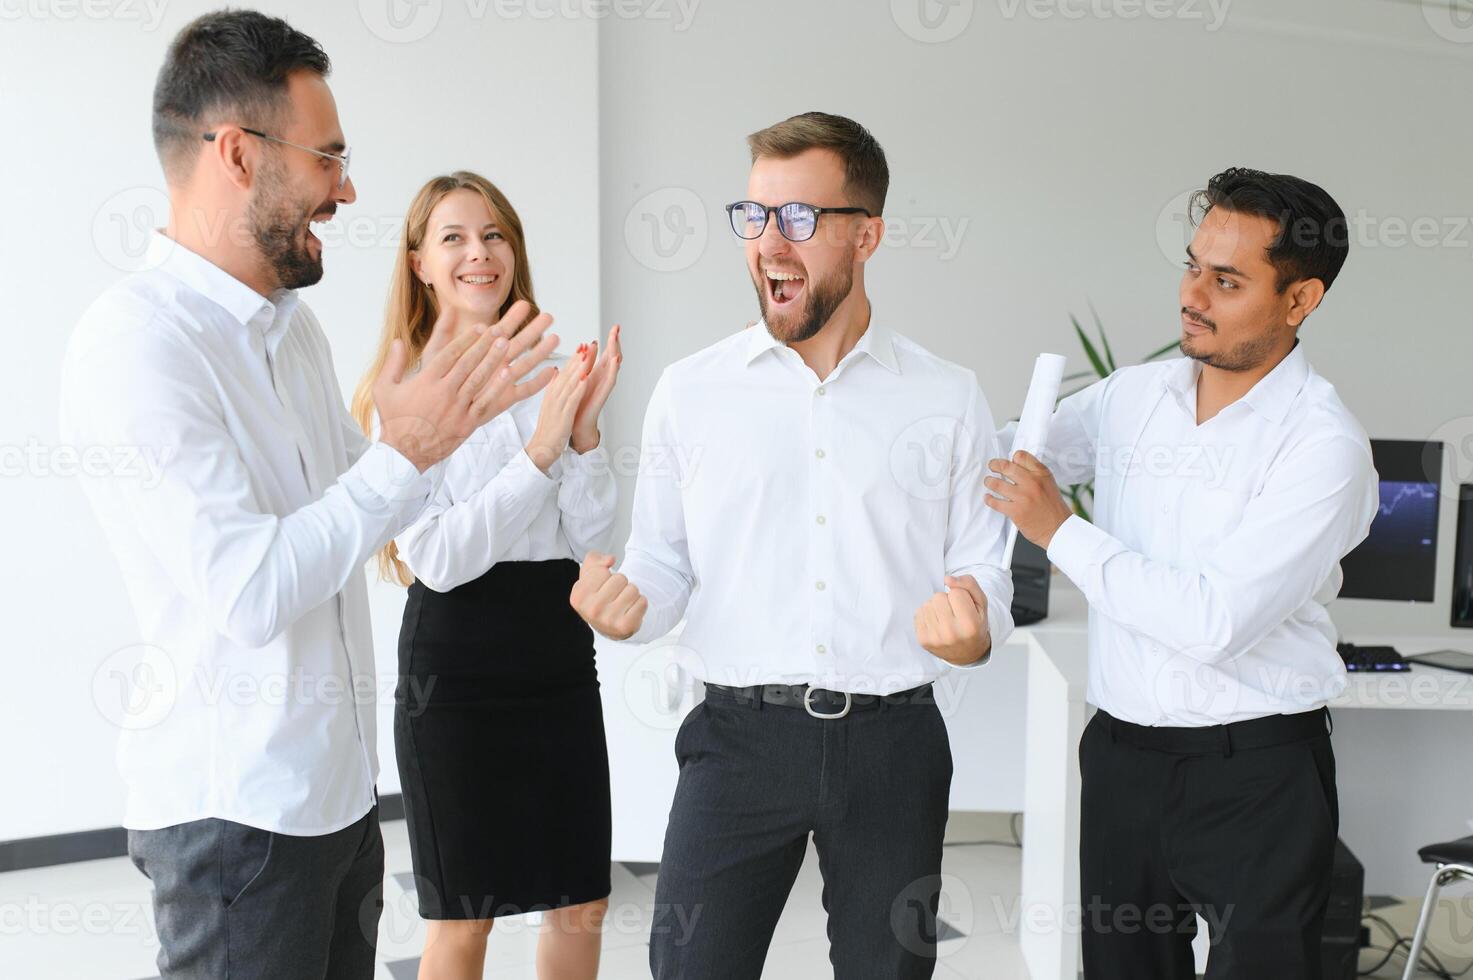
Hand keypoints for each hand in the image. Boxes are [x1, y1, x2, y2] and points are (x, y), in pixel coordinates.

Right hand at [373, 300, 558, 470]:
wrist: (404, 453)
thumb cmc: (394, 419)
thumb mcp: (385, 389)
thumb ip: (393, 363)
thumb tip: (397, 341)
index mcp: (425, 381)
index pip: (450, 354)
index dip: (466, 339)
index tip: (479, 327)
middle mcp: (443, 391)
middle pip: (468, 363)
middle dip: (484, 345)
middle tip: (500, 329)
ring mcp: (456, 408)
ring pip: (478, 379)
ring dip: (493, 360)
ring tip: (507, 344)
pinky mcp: (466, 423)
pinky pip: (485, 402)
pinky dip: (496, 388)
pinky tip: (508, 375)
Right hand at [524, 344, 594, 472]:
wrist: (541, 449)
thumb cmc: (548, 429)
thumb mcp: (549, 404)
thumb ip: (553, 388)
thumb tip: (557, 372)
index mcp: (551, 393)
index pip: (564, 372)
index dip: (573, 358)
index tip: (581, 345)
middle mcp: (553, 397)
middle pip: (567, 374)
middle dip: (578, 359)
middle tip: (586, 344)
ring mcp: (557, 406)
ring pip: (570, 384)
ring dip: (579, 369)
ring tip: (587, 355)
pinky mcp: (563, 417)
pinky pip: (571, 400)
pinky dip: (578, 389)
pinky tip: (585, 379)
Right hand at [569, 551, 647, 640]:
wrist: (609, 626)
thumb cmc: (599, 597)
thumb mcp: (589, 576)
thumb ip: (594, 559)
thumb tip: (610, 560)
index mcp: (579, 597)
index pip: (602, 570)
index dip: (605, 575)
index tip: (601, 587)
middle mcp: (591, 610)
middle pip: (620, 578)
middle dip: (620, 583)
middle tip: (614, 596)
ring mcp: (608, 620)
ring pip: (633, 589)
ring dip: (631, 593)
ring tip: (623, 603)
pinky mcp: (625, 626)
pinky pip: (642, 602)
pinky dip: (640, 603)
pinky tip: (630, 610)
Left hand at [570, 324, 622, 453]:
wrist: (575, 428)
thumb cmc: (576, 407)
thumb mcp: (575, 382)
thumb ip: (579, 369)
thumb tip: (580, 355)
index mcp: (595, 375)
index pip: (604, 354)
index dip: (609, 341)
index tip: (614, 327)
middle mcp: (601, 380)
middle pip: (611, 357)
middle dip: (614, 342)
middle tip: (617, 327)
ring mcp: (603, 388)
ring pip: (612, 367)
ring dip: (615, 352)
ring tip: (617, 339)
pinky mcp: (601, 397)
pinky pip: (609, 382)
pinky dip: (612, 370)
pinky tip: (615, 360)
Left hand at [916, 575, 990, 665]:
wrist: (967, 653)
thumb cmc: (975, 625)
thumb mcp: (981, 603)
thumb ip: (969, 584)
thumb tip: (947, 579)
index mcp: (969, 624)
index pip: (956, 592)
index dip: (961, 596)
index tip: (965, 608)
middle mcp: (951, 633)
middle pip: (938, 596)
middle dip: (946, 600)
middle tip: (954, 613)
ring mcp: (935, 638)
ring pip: (927, 604)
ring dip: (936, 608)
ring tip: (946, 619)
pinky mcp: (923, 640)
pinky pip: (919, 613)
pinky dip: (927, 615)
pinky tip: (937, 624)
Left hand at [983, 450, 1074, 549]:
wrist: (1059, 528)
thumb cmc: (1053, 508)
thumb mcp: (1048, 484)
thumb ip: (1034, 474)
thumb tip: (1015, 467)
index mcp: (1042, 474)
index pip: (1021, 456)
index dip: (1011, 458)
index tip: (1007, 461)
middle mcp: (1032, 483)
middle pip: (1006, 467)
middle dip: (995, 465)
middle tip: (992, 466)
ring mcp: (1023, 497)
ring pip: (997, 484)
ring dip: (989, 482)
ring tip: (989, 482)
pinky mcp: (1016, 511)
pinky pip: (995, 502)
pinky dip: (989, 499)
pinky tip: (988, 498)